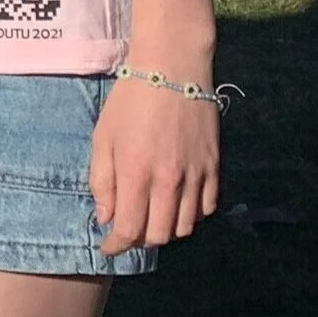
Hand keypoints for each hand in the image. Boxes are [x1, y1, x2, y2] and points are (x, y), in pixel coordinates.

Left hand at [90, 77, 219, 255]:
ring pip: (186, 227)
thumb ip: (102, 180)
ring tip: (151, 217)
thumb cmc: (130, 101)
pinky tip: (177, 203)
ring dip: (166, 230)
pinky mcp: (215, 167)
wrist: (173, 69)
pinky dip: (191, 215)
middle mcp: (169, 180)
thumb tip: (106, 218)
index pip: (129, 228)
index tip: (108, 247)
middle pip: (160, 235)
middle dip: (140, 240)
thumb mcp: (103, 137)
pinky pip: (207, 209)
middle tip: (128, 230)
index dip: (116, 246)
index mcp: (136, 172)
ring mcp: (196, 175)